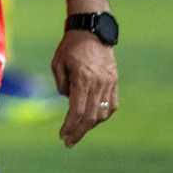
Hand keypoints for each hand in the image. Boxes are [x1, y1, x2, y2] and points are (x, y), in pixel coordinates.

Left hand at [52, 30, 117, 147]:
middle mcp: (98, 83)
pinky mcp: (114, 82)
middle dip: (78, 131)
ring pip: (102, 113)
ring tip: (78, 131)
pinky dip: (103, 115)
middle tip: (69, 142)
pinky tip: (94, 120)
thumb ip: (62, 85)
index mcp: (82, 78)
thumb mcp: (57, 63)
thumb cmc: (70, 46)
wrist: (92, 30)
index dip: (70, 125)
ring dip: (91, 125)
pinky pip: (111, 105)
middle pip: (90, 116)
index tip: (62, 135)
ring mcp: (109, 83)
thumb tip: (68, 101)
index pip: (77, 110)